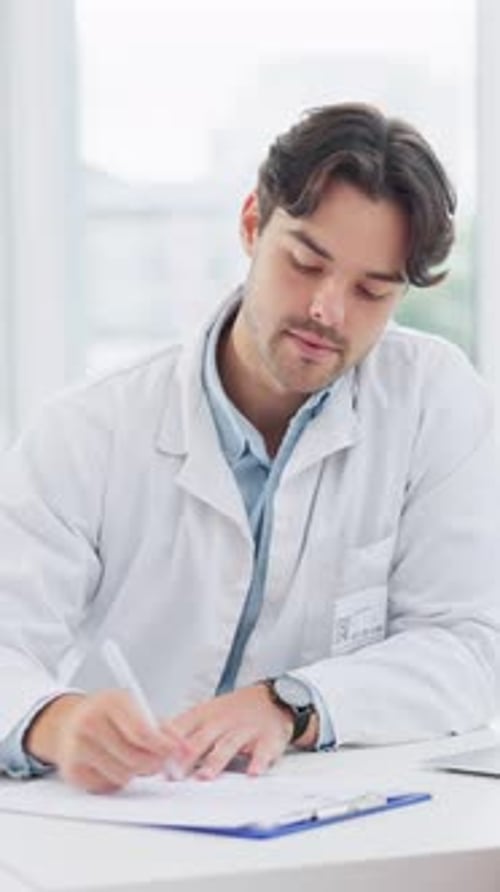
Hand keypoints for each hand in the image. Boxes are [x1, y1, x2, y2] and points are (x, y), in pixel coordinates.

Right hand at [24, 691, 189, 792]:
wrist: (68, 721)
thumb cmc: (106, 714)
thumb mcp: (133, 706)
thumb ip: (161, 726)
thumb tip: (185, 749)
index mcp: (109, 703)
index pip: (142, 733)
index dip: (163, 747)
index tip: (176, 752)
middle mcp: (90, 724)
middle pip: (135, 759)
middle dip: (154, 763)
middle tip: (160, 759)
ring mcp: (78, 748)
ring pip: (124, 776)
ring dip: (134, 772)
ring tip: (130, 756)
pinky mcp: (73, 772)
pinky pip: (108, 786)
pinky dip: (116, 779)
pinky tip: (112, 764)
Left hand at [161, 684, 293, 780]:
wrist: (272, 698)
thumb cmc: (234, 710)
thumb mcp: (206, 713)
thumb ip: (183, 730)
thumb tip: (151, 749)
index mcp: (204, 715)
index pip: (181, 728)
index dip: (167, 744)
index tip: (153, 760)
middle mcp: (222, 722)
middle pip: (201, 739)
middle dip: (186, 757)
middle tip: (174, 775)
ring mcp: (244, 730)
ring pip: (228, 746)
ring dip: (215, 761)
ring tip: (205, 776)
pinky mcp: (266, 739)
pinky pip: (262, 751)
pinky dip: (258, 762)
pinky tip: (252, 772)